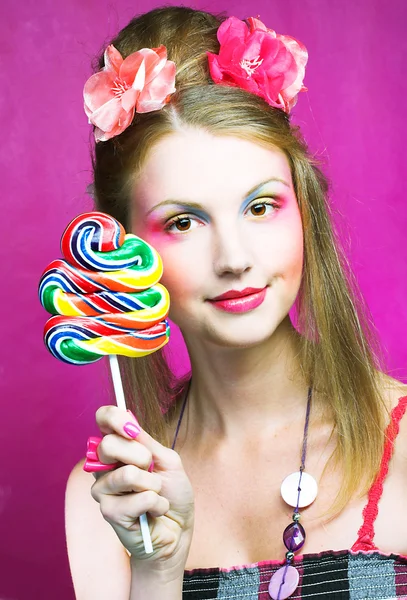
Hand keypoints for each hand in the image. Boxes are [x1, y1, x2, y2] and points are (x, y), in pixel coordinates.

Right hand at [89, 406, 193, 573]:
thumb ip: (146, 441)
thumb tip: (128, 420)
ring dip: (153, 486)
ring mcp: (103, 490)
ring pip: (127, 474)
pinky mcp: (109, 512)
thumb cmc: (172, 494)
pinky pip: (140, 498)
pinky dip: (156, 504)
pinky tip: (154, 512)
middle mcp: (104, 466)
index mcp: (118, 448)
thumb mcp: (166, 460)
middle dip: (142, 457)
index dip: (113, 417)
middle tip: (151, 471)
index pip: (104, 419)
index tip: (131, 428)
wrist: (177, 530)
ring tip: (155, 495)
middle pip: (109, 445)